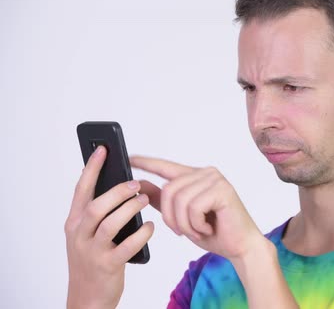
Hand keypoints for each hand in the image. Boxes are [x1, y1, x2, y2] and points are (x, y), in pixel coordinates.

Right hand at [64, 146, 154, 308]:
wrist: (87, 297)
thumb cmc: (93, 260)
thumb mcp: (88, 234)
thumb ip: (99, 212)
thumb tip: (122, 185)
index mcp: (74, 222)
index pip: (82, 189)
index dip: (92, 168)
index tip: (103, 149)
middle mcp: (79, 235)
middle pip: (97, 205)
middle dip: (118, 191)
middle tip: (136, 183)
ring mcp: (92, 251)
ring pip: (110, 223)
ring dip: (130, 209)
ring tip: (145, 200)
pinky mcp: (107, 265)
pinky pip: (127, 246)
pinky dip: (141, 234)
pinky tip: (150, 227)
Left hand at [129, 156, 264, 260]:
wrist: (240, 247)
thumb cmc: (215, 232)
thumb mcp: (182, 217)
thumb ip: (162, 200)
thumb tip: (140, 186)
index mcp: (195, 177)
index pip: (166, 166)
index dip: (147, 162)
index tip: (129, 158)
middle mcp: (205, 173)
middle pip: (169, 189)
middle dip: (171, 217)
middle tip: (184, 232)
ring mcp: (215, 179)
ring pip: (180, 200)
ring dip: (185, 224)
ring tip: (198, 231)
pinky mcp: (222, 190)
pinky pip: (194, 207)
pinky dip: (196, 224)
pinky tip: (208, 228)